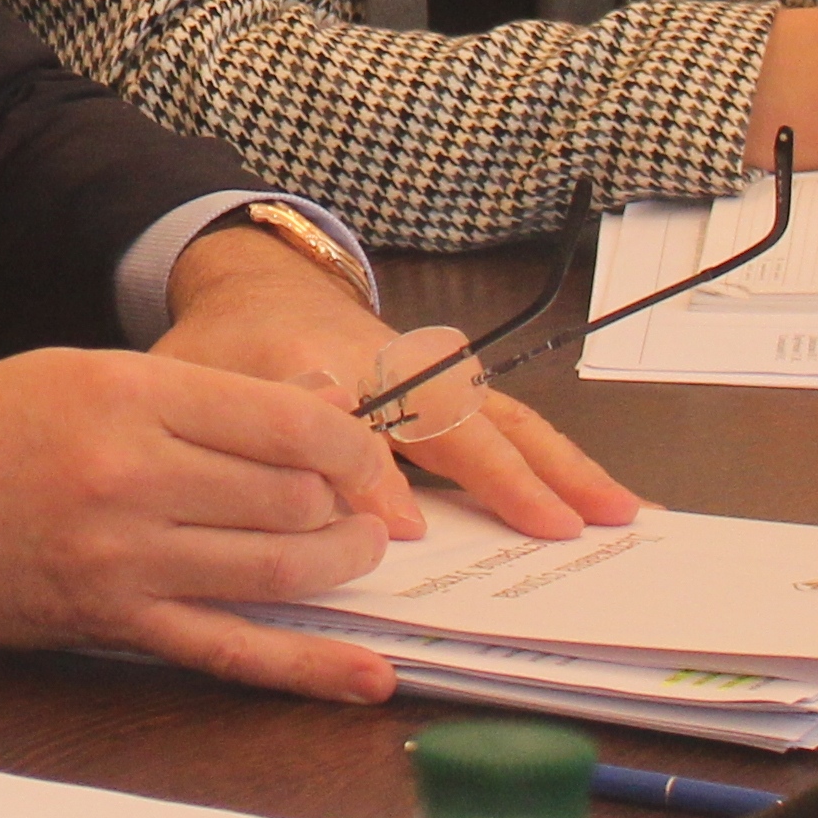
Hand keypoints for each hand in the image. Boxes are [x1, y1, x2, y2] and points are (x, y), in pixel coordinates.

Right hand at [0, 347, 414, 698]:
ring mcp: (121, 557)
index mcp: (127, 394)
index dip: (354, 443)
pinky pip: (230, 651)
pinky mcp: (110, 622)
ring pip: (277, 568)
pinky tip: (367, 673)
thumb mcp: (82, 373)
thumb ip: (194, 393)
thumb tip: (314, 407)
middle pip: (294, 496)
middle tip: (368, 508)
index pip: (287, 420)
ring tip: (355, 554)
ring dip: (339, 566)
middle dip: (353, 505)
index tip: (369, 455)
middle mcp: (129, 473)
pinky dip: (308, 667)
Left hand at [152, 221, 637, 542]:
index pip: (356, 428)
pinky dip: (559, 458)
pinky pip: (511, 421)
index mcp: (317, 362)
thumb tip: (341, 509)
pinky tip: (603, 500)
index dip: (376, 481)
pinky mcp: (453, 383)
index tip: (403, 530)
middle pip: (458, 414)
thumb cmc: (225, 351)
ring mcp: (431, 370)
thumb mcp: (198, 389)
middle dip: (509, 471)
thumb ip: (240, 443)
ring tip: (619, 513)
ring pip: (502, 416)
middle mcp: (391, 362)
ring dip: (560, 464)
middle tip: (560, 525)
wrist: (258, 286)